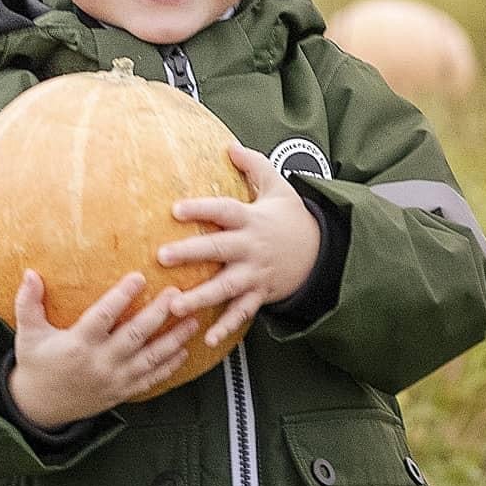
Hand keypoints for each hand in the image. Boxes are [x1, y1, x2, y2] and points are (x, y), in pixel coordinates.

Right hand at [7, 270, 199, 429]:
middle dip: (158, 313)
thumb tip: (29, 273)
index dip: (122, 296)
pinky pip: (150, 379)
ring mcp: (113, 379)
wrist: (39, 408)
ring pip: (150, 358)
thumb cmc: (35, 365)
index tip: (139, 277)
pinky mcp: (121, 392)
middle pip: (135, 335)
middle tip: (177, 294)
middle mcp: (99, 362)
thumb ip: (28, 302)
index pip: (103, 316)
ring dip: (174, 339)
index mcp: (77, 344)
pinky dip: (169, 366)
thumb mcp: (27, 334)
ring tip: (191, 320)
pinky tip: (183, 351)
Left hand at [159, 144, 321, 347]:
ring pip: (226, 287)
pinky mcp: (259, 294)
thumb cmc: (293, 219)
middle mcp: (251, 248)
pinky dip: (226, 327)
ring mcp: (255, 274)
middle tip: (163, 256)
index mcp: (252, 220)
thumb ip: (254, 165)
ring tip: (175, 305)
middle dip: (191, 254)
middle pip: (219, 250)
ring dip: (200, 298)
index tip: (175, 210)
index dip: (201, 209)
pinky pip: (242, 313)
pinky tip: (207, 340)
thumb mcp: (279, 187)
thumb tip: (231, 145)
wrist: (322, 253)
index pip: (224, 211)